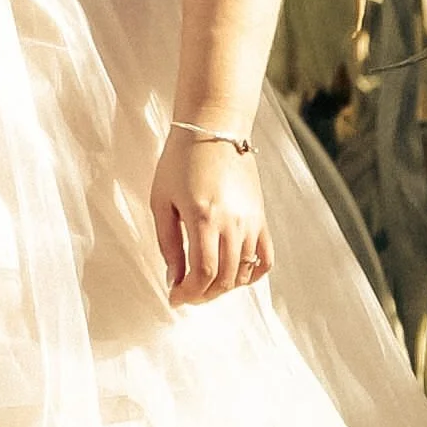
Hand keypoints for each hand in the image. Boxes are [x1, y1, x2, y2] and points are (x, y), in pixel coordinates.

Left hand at [150, 125, 269, 305]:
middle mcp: (232, 223)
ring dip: (223, 288)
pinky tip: (233, 275)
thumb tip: (172, 279)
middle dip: (203, 295)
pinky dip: (251, 274)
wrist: (214, 128)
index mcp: (203, 218)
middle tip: (186, 294)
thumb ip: (168, 243)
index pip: (203, 273)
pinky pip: (265, 257)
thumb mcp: (162, 200)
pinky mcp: (261, 217)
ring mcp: (251, 221)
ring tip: (204, 285)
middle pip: (224, 278)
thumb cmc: (179, 160)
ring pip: (243, 272)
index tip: (174, 298)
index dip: (189, 293)